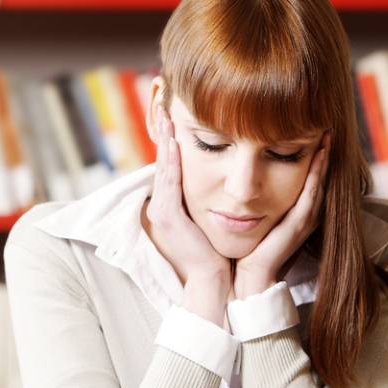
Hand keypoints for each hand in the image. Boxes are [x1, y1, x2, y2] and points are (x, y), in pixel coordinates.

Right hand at [143, 107, 231, 324]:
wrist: (214, 282)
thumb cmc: (218, 254)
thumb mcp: (211, 223)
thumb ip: (212, 202)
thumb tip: (224, 183)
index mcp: (173, 206)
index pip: (171, 166)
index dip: (172, 141)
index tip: (176, 117)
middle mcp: (163, 206)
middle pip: (163, 161)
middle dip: (164, 133)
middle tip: (164, 105)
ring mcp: (162, 211)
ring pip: (163, 167)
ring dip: (165, 140)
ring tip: (168, 116)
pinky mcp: (168, 217)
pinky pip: (168, 182)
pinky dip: (170, 161)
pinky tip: (175, 143)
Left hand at [234, 133, 330, 299]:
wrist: (249, 275)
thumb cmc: (248, 246)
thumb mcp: (255, 216)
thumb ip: (259, 199)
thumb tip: (246, 179)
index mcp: (295, 211)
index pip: (309, 178)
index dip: (313, 157)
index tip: (313, 133)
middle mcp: (305, 213)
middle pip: (318, 177)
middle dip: (323, 154)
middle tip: (325, 129)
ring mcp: (305, 219)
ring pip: (318, 182)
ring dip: (323, 160)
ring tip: (325, 137)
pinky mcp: (299, 224)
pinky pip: (311, 194)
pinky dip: (317, 175)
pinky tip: (318, 157)